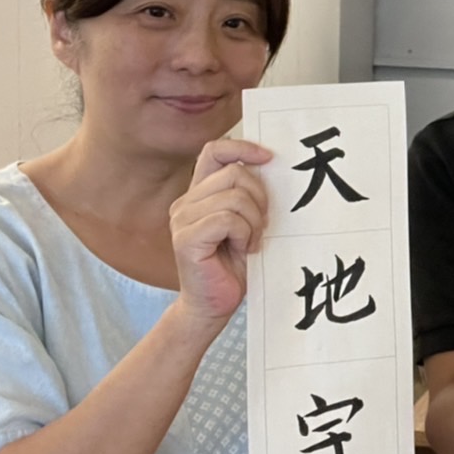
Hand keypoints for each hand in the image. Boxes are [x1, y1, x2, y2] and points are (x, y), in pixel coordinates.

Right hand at [168, 139, 271, 323]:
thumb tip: (271, 165)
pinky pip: (227, 219)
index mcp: (200, 194)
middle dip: (260, 198)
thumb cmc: (233, 266)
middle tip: (262, 225)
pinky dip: (244, 234)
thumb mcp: (246, 222)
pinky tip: (243, 249)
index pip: (215, 150)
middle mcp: (186, 202)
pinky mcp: (186, 239)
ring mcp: (182, 220)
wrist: (213, 305)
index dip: (243, 147)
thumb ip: (248, 195)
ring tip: (250, 241)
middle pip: (235, 173)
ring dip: (254, 221)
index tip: (269, 158)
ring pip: (235, 197)